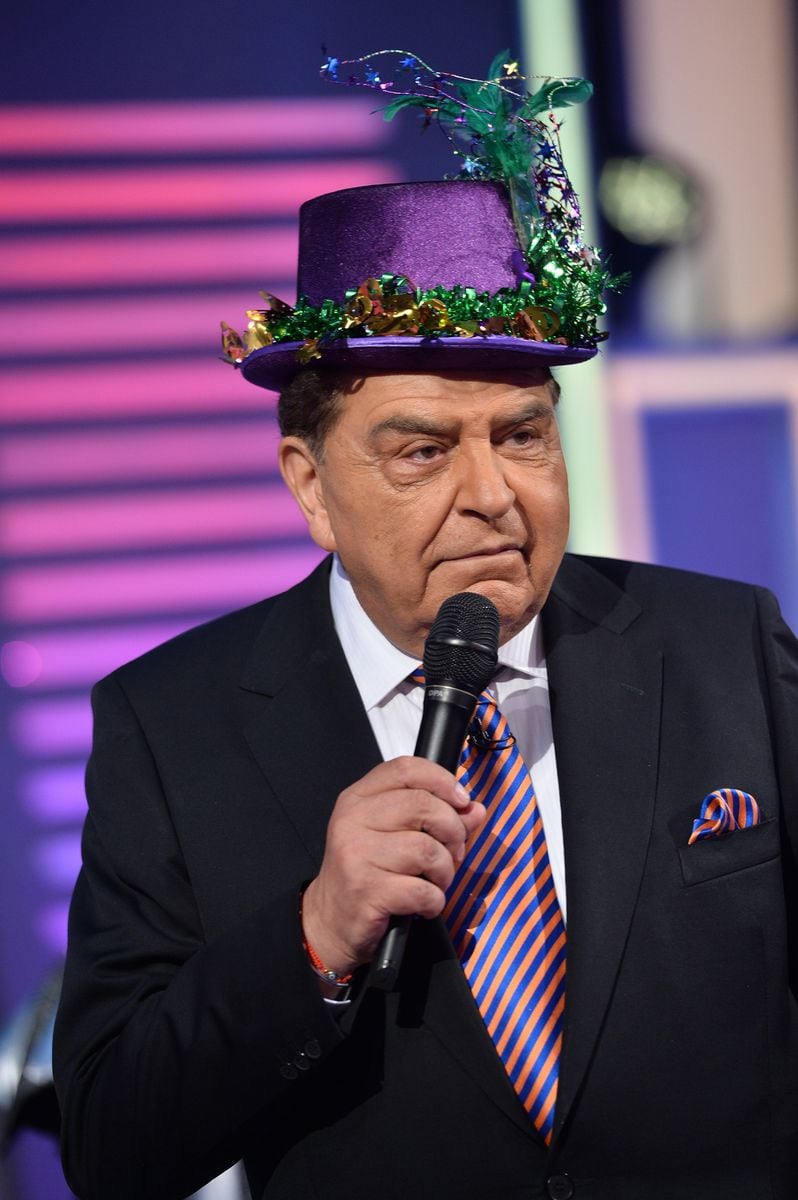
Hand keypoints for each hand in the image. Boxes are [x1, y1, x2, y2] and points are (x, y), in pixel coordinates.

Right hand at [301, 756, 484, 977]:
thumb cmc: (366, 874)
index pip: (406, 768)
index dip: (443, 781)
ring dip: (444, 872)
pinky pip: (423, 890)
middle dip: (452, 832)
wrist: (331, 921)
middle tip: (452, 853)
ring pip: (427, 850)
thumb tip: (475, 810)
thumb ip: (437, 818)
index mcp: (358, 798)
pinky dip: (434, 901)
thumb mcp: (396, 836)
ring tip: (435, 882)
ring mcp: (356, 854)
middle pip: (423, 806)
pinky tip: (424, 904)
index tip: (461, 801)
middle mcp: (353, 820)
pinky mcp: (366, 890)